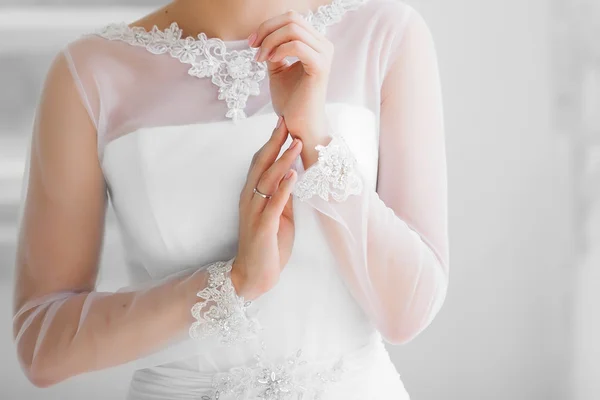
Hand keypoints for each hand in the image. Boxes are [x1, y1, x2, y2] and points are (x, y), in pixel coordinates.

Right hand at [232, 117, 302, 299]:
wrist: (254, 275)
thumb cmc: (268, 245)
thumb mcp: (280, 215)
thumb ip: (283, 196)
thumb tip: (294, 174)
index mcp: (253, 195)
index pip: (261, 162)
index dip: (272, 143)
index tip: (284, 124)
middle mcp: (250, 199)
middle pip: (261, 165)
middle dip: (275, 142)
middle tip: (286, 122)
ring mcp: (255, 212)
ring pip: (267, 180)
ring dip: (282, 161)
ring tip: (296, 144)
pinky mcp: (263, 227)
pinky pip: (274, 204)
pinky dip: (284, 189)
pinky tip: (293, 176)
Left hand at [249, 10, 332, 149]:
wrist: (299, 125)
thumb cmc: (290, 102)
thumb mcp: (278, 70)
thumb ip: (274, 51)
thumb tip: (263, 36)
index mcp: (315, 44)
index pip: (292, 18)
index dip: (268, 25)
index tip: (252, 43)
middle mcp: (324, 45)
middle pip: (292, 18)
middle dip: (267, 29)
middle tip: (252, 47)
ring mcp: (324, 55)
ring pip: (293, 29)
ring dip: (270, 41)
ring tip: (260, 59)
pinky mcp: (320, 67)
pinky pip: (297, 45)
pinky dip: (279, 50)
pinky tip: (269, 62)